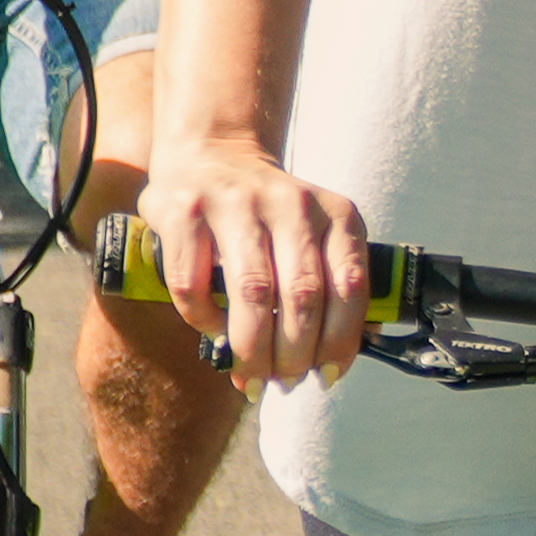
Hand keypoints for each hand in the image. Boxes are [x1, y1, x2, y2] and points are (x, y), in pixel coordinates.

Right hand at [132, 135, 382, 388]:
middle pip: (302, 296)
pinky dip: (203, 319)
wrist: (212, 154)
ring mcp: (236, 202)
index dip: (340, 341)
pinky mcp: (185, 210)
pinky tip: (212, 330)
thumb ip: (334, 283)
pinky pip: (193, 282)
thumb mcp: (316, 236)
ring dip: (252, 347)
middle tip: (284, 381)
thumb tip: (348, 355)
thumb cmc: (270, 218)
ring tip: (251, 375)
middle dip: (294, 354)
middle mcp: (291, 203)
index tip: (326, 375)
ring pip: (252, 292)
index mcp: (336, 213)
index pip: (350, 287)